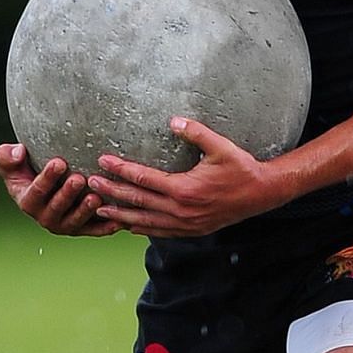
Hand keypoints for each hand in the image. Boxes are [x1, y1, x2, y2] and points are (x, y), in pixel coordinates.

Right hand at [0, 143, 119, 235]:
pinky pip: (93, 230)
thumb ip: (8, 155)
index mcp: (27, 202)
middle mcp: (45, 217)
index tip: (58, 162)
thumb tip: (18, 151)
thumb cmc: (27, 169)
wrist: (47, 182)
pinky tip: (116, 220)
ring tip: (95, 197)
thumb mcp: (11, 161)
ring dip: (85, 211)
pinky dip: (105, 227)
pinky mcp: (82, 228)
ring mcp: (64, 224)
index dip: (47, 178)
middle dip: (67, 194)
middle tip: (79, 179)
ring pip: (74, 221)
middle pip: (56, 208)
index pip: (36, 191)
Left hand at [92, 117, 284, 237]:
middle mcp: (181, 210)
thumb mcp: (221, 146)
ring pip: (144, 222)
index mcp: (184, 189)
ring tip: (99, 209)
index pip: (143, 179)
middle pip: (137, 202)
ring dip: (120, 215)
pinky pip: (160, 232)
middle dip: (111, 192)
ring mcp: (185, 224)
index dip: (120, 169)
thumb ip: (196, 132)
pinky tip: (129, 226)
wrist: (262, 194)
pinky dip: (142, 228)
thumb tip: (173, 120)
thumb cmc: (241, 168)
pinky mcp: (191, 230)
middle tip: (90, 184)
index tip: (102, 161)